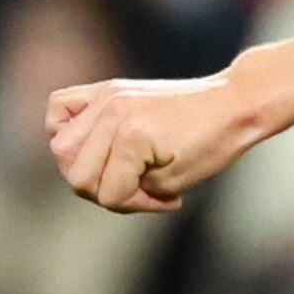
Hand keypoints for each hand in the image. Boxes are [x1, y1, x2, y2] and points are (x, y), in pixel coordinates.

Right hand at [47, 73, 269, 212]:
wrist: (233, 105)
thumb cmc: (213, 145)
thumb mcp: (174, 181)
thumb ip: (130, 188)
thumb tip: (99, 187)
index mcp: (132, 138)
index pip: (106, 192)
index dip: (133, 205)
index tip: (166, 201)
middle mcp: (111, 114)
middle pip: (76, 172)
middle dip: (105, 190)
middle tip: (139, 188)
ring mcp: (106, 97)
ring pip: (61, 145)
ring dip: (85, 165)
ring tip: (119, 167)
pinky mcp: (106, 88)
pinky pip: (59, 107)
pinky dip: (64, 128)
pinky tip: (92, 141)